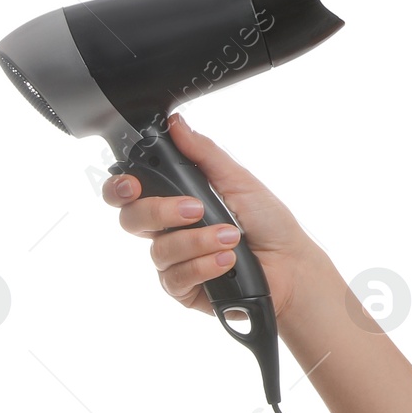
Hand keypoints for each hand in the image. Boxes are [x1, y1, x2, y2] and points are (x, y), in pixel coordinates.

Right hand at [101, 113, 324, 325]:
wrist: (291, 265)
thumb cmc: (269, 222)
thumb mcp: (239, 180)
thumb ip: (204, 154)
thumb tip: (177, 124)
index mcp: (176, 199)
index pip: (131, 192)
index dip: (120, 188)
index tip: (132, 185)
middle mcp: (169, 230)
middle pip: (132, 219)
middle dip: (159, 212)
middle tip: (194, 210)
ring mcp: (174, 260)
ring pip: (158, 250)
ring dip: (198, 241)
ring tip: (231, 238)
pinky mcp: (183, 288)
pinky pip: (175, 278)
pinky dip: (203, 266)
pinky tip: (226, 261)